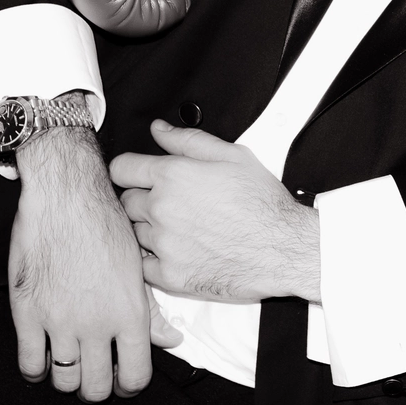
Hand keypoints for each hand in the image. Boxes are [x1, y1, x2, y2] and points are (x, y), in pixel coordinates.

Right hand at [9, 124, 168, 401]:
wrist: (66, 195)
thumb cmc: (105, 224)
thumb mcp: (137, 266)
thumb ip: (152, 311)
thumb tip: (171, 342)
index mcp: (130, 313)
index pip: (135, 376)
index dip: (129, 385)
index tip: (123, 379)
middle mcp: (96, 324)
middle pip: (96, 387)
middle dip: (97, 386)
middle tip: (94, 373)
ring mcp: (60, 322)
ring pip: (64, 382)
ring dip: (68, 378)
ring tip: (70, 363)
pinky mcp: (27, 314)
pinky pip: (29, 365)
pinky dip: (36, 370)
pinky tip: (43, 357)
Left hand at [110, 121, 320, 303]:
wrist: (284, 248)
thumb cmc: (262, 202)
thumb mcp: (232, 155)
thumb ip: (188, 140)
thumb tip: (159, 129)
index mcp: (172, 176)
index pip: (121, 169)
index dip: (130, 170)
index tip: (137, 176)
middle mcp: (161, 209)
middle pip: (126, 202)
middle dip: (143, 200)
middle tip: (173, 204)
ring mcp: (163, 245)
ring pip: (135, 233)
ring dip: (150, 230)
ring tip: (182, 229)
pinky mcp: (170, 275)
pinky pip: (143, 266)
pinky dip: (155, 259)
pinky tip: (178, 251)